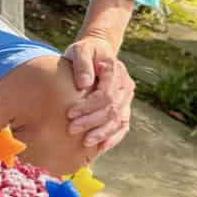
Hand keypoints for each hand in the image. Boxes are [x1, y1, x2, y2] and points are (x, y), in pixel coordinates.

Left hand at [63, 36, 134, 155]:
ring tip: (85, 142)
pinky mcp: (125, 106)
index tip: (70, 113)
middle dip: (91, 122)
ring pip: (118, 120)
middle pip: (112, 109)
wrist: (97, 51)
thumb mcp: (80, 50)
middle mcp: (125, 85)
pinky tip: (101, 147)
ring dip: (102, 133)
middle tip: (71, 129)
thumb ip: (82, 64)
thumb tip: (84, 84)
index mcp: (116, 71)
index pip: (105, 94)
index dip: (88, 106)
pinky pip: (123, 125)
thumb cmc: (85, 51)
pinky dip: (113, 137)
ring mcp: (127, 97)